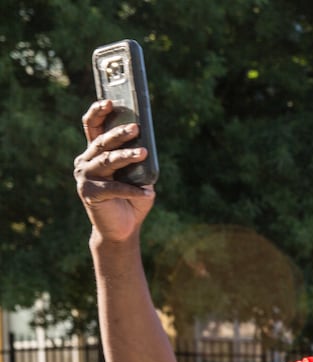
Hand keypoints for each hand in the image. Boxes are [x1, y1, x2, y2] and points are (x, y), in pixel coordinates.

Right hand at [74, 101, 155, 241]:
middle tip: (136, 128)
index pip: (92, 127)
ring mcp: (84, 177)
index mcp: (95, 153)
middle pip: (102, 142)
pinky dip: (133, 190)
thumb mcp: (139, 177)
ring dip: (126, 156)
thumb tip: (147, 148)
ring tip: (144, 153)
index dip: (98, 112)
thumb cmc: (132, 200)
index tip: (108, 101)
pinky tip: (148, 192)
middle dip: (119, 134)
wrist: (123, 229)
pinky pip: (114, 188)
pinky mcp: (90, 193)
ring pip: (107, 161)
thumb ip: (139, 163)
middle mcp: (85, 161)